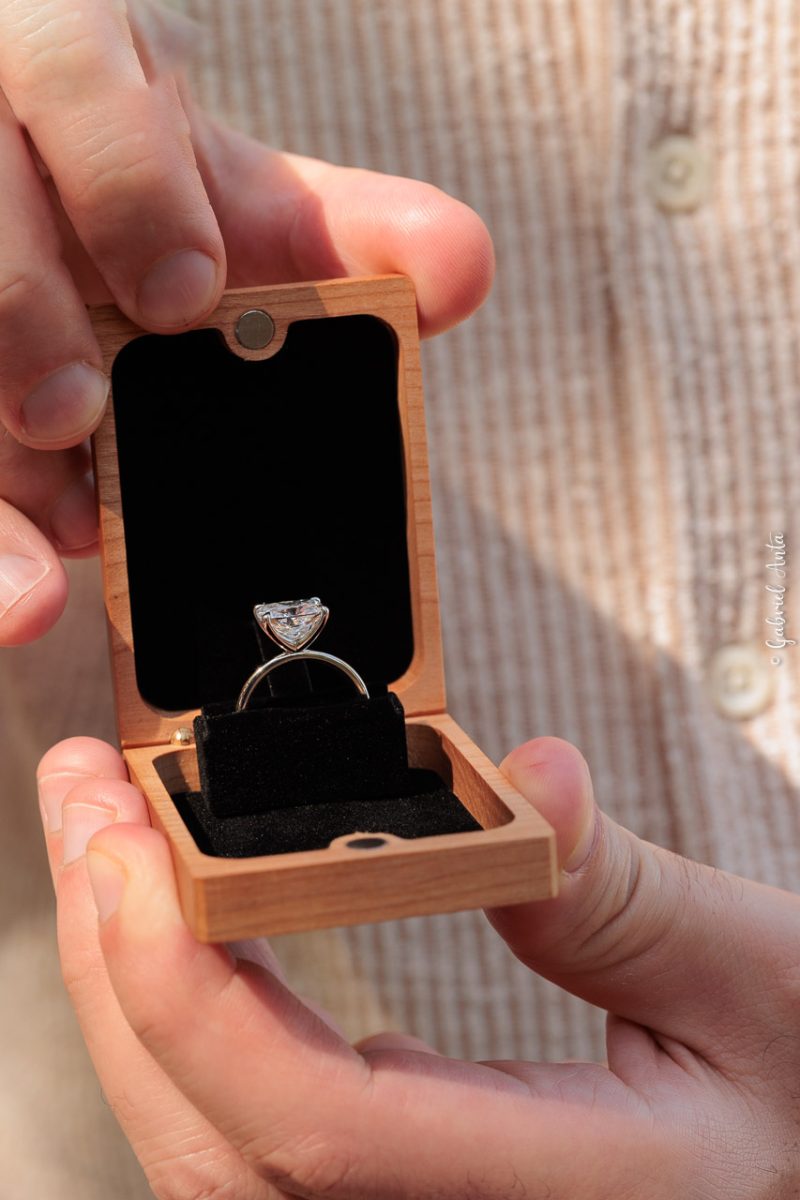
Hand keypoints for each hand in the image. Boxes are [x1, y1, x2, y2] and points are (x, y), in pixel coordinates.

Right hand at [0, 0, 492, 645]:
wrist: (69, 188)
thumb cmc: (155, 191)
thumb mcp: (240, 196)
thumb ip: (344, 230)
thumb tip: (461, 270)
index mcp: (66, 64)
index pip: (68, 70)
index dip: (122, 183)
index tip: (184, 295)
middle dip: (21, 309)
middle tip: (74, 411)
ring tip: (56, 545)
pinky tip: (23, 592)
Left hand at [38, 734, 799, 1197]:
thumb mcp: (752, 974)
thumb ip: (620, 890)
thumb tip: (524, 777)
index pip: (319, 1129)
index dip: (194, 991)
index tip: (130, 845)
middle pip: (218, 1144)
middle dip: (118, 959)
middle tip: (86, 800)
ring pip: (209, 1152)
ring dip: (132, 986)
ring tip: (106, 840)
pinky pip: (248, 1137)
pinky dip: (185, 1022)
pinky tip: (175, 927)